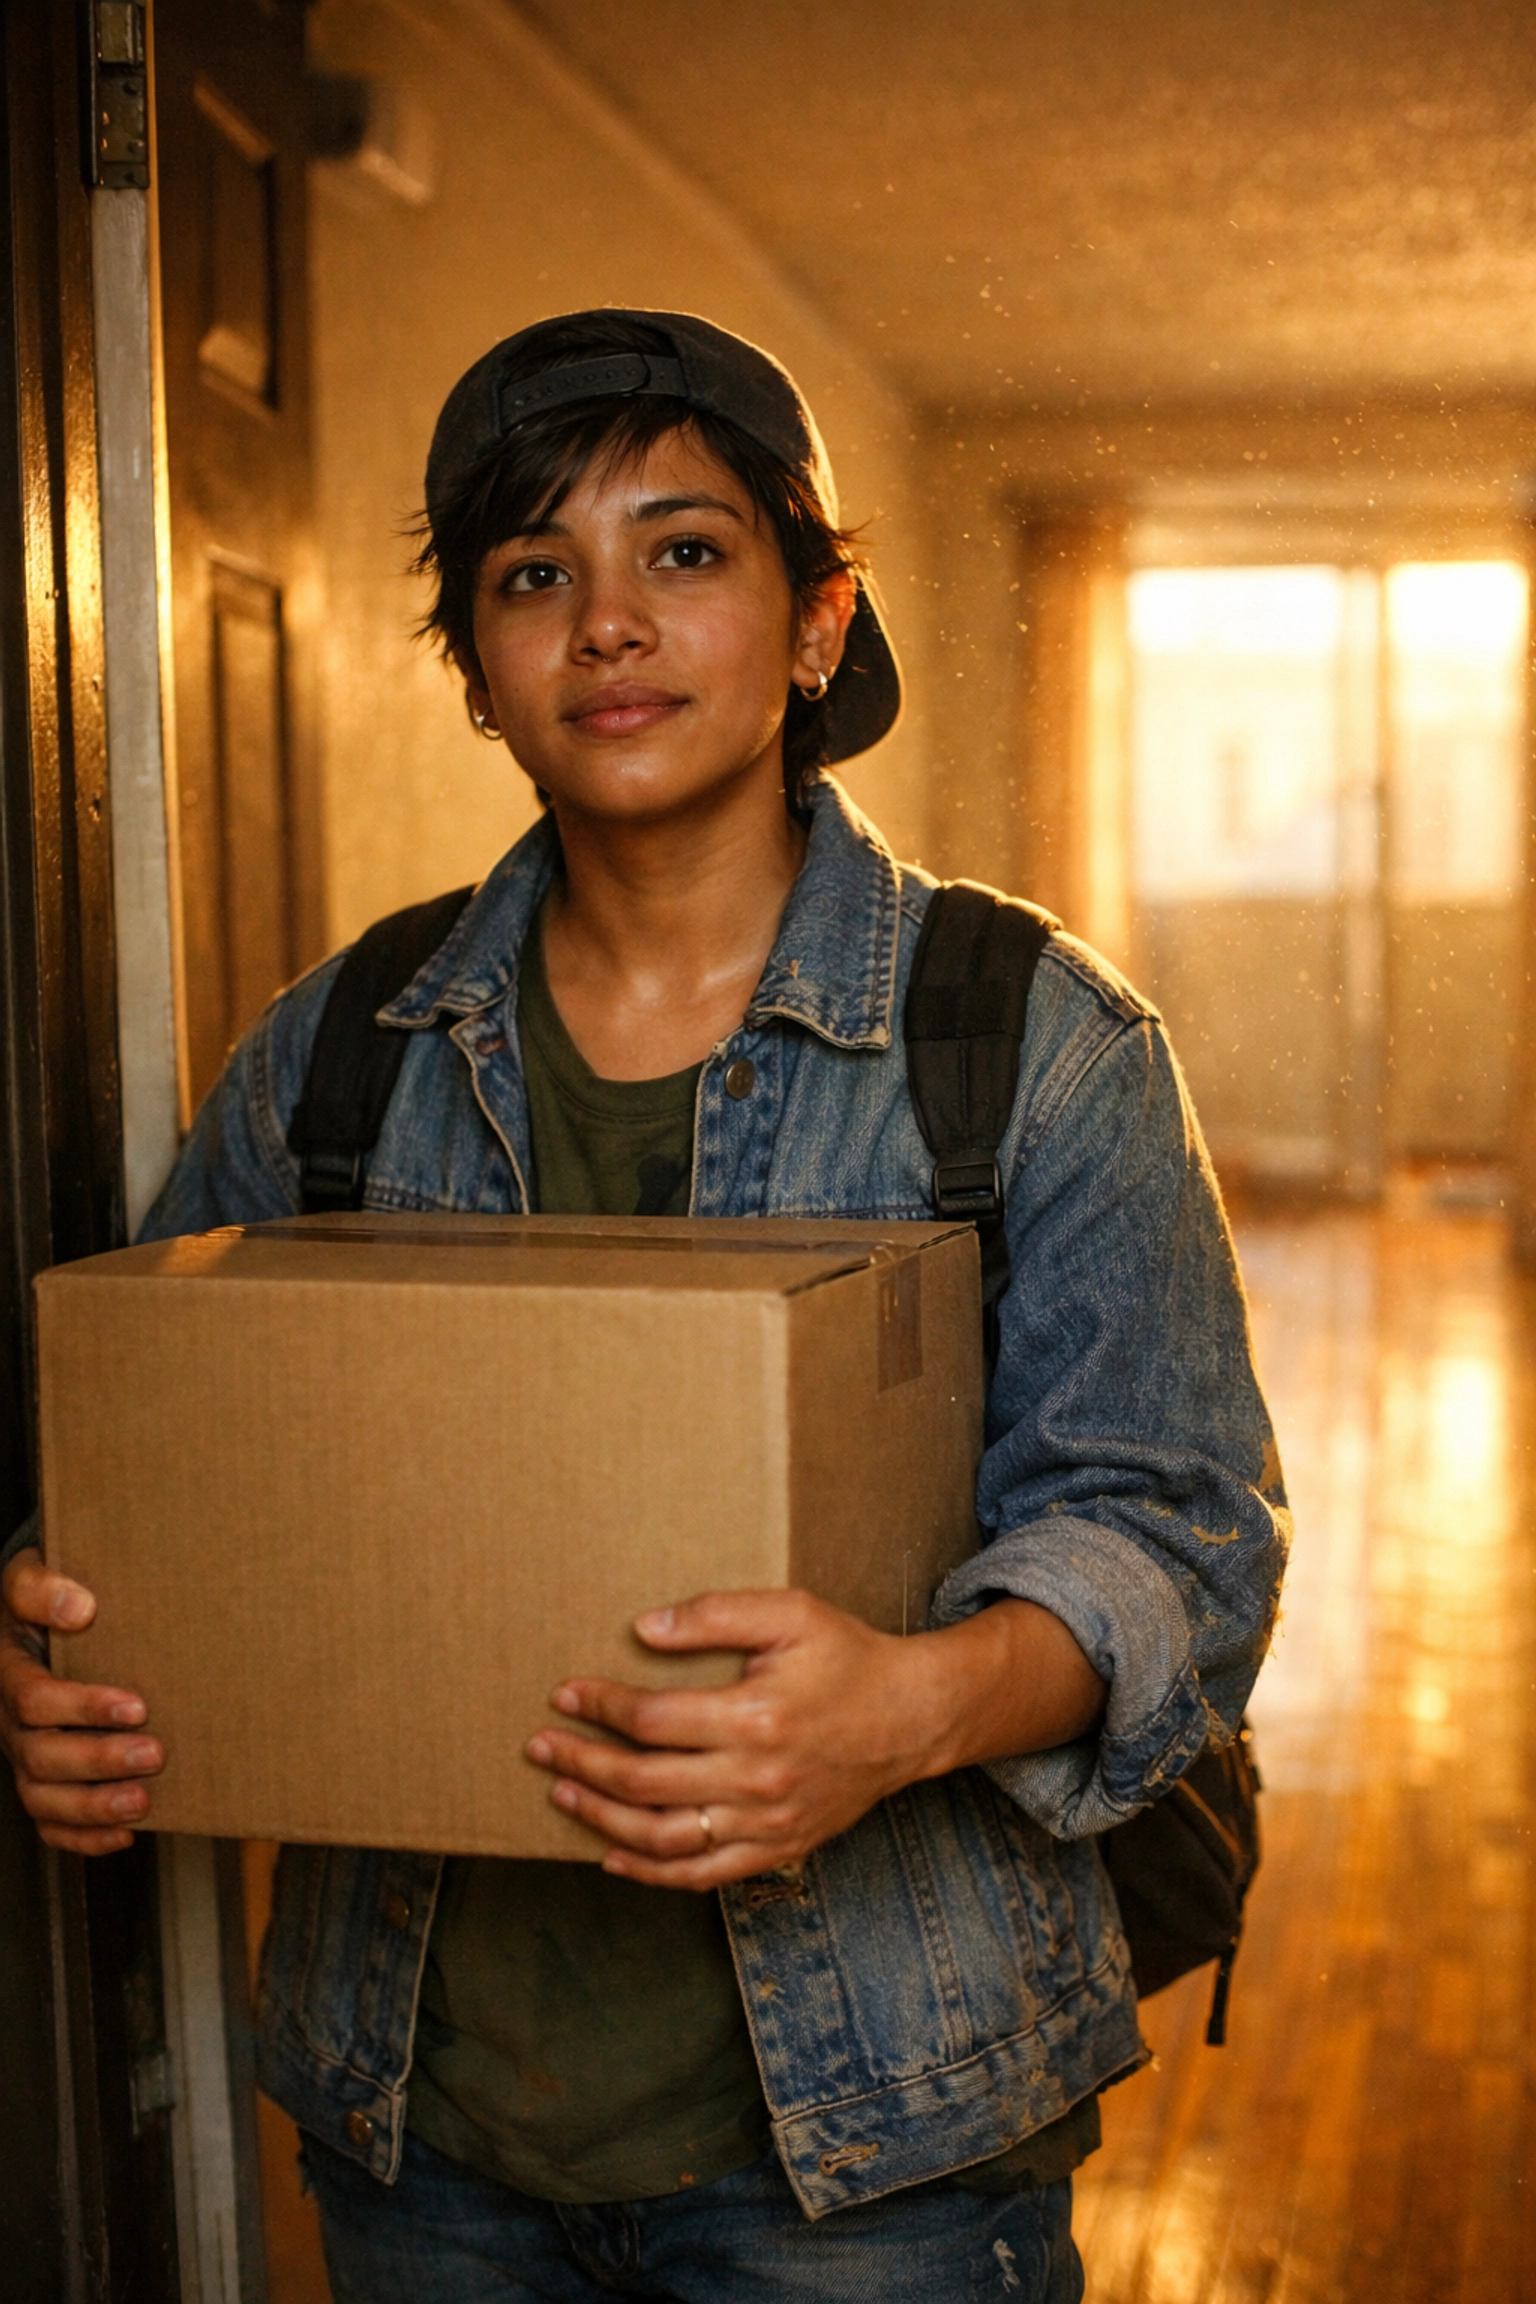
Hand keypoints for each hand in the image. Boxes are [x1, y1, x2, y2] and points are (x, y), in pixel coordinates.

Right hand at [0, 1548, 162, 1853]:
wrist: (29, 1617)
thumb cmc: (38, 1597)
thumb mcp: (26, 1576)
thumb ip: (41, 1587)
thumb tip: (80, 1606)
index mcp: (8, 1672)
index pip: (34, 1700)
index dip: (83, 1708)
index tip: (137, 1706)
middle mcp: (10, 1723)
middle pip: (42, 1757)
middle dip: (99, 1760)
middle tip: (155, 1754)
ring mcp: (23, 1756)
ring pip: (43, 1799)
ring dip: (94, 1807)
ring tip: (143, 1802)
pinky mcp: (41, 1779)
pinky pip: (49, 1823)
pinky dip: (82, 1837)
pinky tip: (124, 1836)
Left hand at [526, 1587, 1104, 1890]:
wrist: (912, 1717)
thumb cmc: (848, 1657)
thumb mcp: (791, 1613)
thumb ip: (716, 1614)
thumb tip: (645, 1628)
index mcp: (756, 1717)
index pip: (653, 1721)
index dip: (600, 1708)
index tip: (564, 1694)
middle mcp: (758, 1779)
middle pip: (646, 1782)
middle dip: (583, 1763)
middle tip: (540, 1747)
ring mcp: (767, 1823)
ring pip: (665, 1838)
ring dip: (603, 1820)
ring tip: (563, 1793)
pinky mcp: (777, 1849)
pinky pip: (702, 1875)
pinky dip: (652, 1871)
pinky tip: (613, 1856)